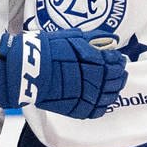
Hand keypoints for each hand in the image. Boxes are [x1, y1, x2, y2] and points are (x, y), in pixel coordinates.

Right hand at [0, 29, 126, 118]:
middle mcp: (95, 79)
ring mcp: (87, 96)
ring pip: (109, 96)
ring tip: (109, 85)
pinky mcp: (78, 108)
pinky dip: (102, 105)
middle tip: (117, 72)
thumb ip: (94, 38)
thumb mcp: (72, 37)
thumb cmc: (48, 49)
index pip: (116, 63)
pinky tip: (100, 99)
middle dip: (118, 75)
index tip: (117, 59)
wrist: (27, 69)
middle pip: (115, 80)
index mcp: (96, 61)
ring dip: (112, 90)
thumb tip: (112, 39)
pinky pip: (97, 110)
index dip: (118, 61)